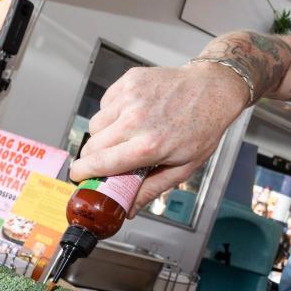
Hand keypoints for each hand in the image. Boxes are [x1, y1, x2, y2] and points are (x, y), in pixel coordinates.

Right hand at [69, 63, 247, 212]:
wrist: (212, 90)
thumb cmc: (201, 129)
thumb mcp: (183, 167)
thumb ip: (152, 189)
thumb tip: (127, 210)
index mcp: (149, 145)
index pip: (101, 163)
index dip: (84, 173)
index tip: (78, 176)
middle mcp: (136, 119)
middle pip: (92, 144)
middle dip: (93, 157)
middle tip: (104, 161)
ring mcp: (131, 97)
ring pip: (95, 124)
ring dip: (103, 135)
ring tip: (125, 136)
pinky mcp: (129, 81)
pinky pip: (105, 103)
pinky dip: (112, 113)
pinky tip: (132, 116)